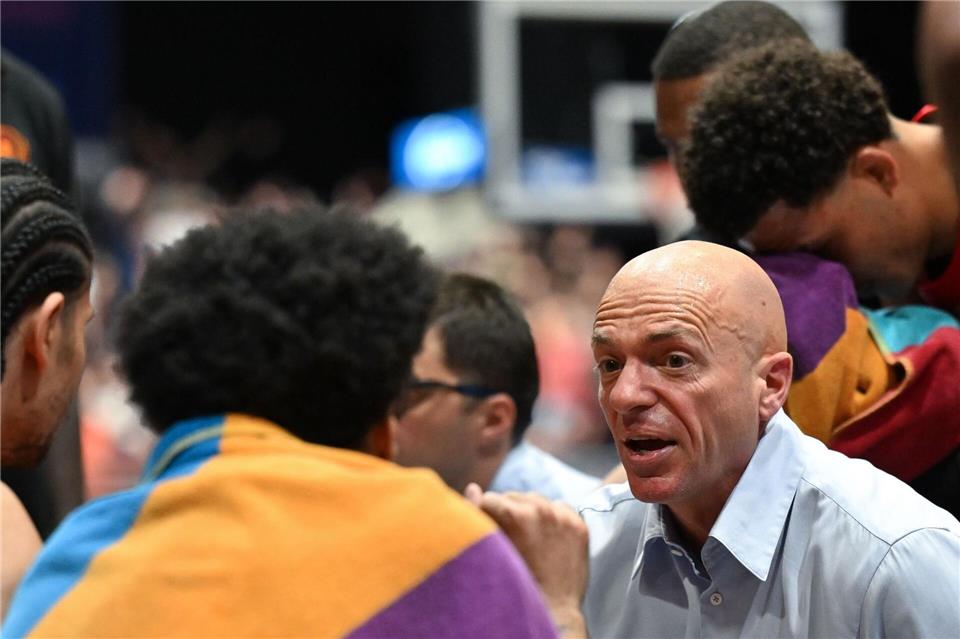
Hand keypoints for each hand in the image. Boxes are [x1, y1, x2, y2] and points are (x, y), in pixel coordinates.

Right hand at [465, 484, 588, 637]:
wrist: (552, 611)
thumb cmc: (514, 582)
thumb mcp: (492, 549)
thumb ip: (477, 514)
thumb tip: (472, 487)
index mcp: (514, 514)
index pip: (490, 499)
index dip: (484, 514)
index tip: (487, 528)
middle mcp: (540, 510)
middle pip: (513, 496)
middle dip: (507, 512)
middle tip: (508, 535)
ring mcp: (562, 517)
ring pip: (536, 499)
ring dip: (529, 512)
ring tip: (527, 536)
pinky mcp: (578, 525)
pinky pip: (560, 507)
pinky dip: (552, 517)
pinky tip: (546, 537)